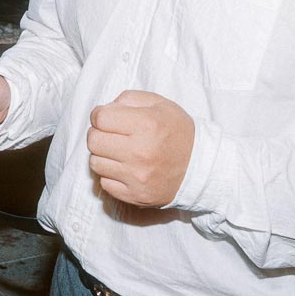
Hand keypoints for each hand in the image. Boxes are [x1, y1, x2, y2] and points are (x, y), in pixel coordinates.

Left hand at [87, 90, 194, 207]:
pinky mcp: (136, 195)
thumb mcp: (159, 104)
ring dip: (103, 155)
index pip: (100, 118)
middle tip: (111, 135)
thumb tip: (102, 110)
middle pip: (93, 141)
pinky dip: (111, 175)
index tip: (108, 118)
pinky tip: (124, 169)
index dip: (100, 115)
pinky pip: (104, 183)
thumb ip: (128, 99)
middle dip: (98, 134)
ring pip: (95, 163)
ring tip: (119, 152)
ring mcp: (137, 177)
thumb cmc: (177, 131)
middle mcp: (140, 152)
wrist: (201, 166)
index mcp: (146, 124)